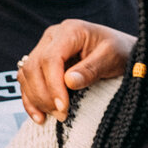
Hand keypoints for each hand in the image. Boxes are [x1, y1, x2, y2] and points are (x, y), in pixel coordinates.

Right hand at [18, 20, 134, 123]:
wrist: (121, 50)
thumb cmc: (119, 51)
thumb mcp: (112, 58)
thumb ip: (91, 69)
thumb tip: (69, 82)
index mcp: (70, 31)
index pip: (50, 58)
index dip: (53, 85)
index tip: (63, 106)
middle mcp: (52, 37)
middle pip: (33, 66)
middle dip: (44, 95)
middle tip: (63, 114)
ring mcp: (44, 49)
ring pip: (26, 74)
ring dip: (36, 98)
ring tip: (56, 115)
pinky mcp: (42, 63)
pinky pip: (26, 81)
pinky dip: (30, 99)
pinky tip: (40, 116)